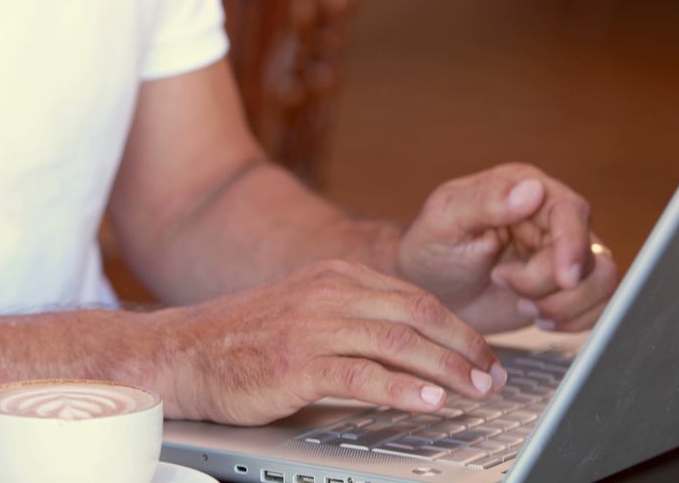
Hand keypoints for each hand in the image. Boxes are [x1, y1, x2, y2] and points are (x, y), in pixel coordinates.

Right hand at [157, 260, 506, 425]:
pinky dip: (402, 389)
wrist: (185, 352)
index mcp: (333, 276)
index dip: (456, 327)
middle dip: (463, 347)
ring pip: (397, 342)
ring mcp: (312, 326)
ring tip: (476, 390)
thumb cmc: (243, 339)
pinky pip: (362, 375)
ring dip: (445, 368)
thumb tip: (405, 343)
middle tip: (493, 375)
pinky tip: (429, 401)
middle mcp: (327, 293)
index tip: (483, 353)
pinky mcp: (297, 362)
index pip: (413, 296)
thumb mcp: (303, 310)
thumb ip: (350, 318)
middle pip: (415, 314)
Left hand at [397, 163, 618, 333]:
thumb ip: (484, 202)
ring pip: (602, 281)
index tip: (562, 278)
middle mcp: (550, 218)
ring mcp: (562, 253)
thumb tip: (531, 190)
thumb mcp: (444, 221)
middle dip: (547, 283)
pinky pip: (600, 305)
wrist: (426, 292)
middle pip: (587, 254)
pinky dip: (574, 320)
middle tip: (501, 282)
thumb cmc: (429, 250)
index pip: (571, 211)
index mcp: (524, 188)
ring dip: (563, 304)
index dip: (573, 245)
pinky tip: (538, 318)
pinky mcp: (566, 287)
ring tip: (520, 303)